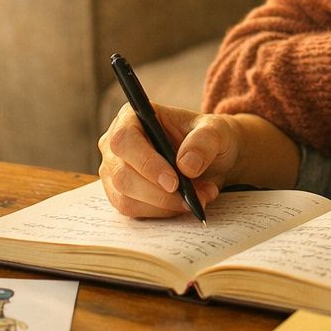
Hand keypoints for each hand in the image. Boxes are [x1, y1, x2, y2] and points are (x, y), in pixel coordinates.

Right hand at [97, 102, 237, 217]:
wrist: (211, 158)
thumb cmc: (207, 138)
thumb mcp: (215, 131)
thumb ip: (204, 141)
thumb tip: (186, 165)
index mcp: (132, 117)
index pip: (125, 140)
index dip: (146, 163)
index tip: (174, 182)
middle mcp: (116, 145)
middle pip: (122, 175)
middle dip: (159, 193)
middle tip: (194, 198)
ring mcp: (115, 171)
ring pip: (126, 198)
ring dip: (165, 206)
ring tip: (198, 198)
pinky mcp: (121, 194)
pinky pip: (134, 212)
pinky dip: (162, 213)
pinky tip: (185, 204)